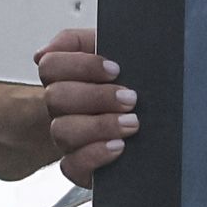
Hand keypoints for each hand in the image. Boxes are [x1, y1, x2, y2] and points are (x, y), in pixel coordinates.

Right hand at [35, 30, 140, 176]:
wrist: (159, 122)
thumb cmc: (134, 84)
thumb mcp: (116, 50)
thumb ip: (81, 40)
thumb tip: (48, 50)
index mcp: (67, 77)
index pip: (51, 65)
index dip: (81, 65)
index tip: (114, 69)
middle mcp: (63, 108)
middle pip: (55, 97)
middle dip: (96, 96)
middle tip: (130, 98)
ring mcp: (70, 137)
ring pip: (62, 131)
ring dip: (99, 125)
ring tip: (131, 123)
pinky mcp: (82, 166)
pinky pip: (72, 166)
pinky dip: (95, 155)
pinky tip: (119, 147)